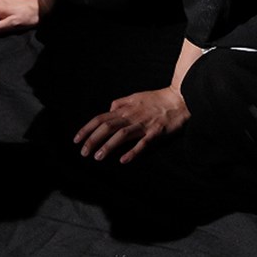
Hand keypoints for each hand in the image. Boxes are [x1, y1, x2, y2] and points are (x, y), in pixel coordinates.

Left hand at [74, 87, 189, 163]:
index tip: (76, 140)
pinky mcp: (156, 132)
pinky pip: (142, 143)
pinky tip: (123, 160)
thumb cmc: (158, 99)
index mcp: (125, 109)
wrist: (180, 98)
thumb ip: (121, 102)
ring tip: (97, 157)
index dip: (87, 129)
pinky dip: (132, 151)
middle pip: (107, 127)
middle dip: (93, 140)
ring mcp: (143, 124)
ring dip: (108, 146)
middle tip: (83, 153)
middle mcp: (131, 116)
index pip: (101, 118)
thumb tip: (109, 108)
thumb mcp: (136, 96)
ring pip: (121, 135)